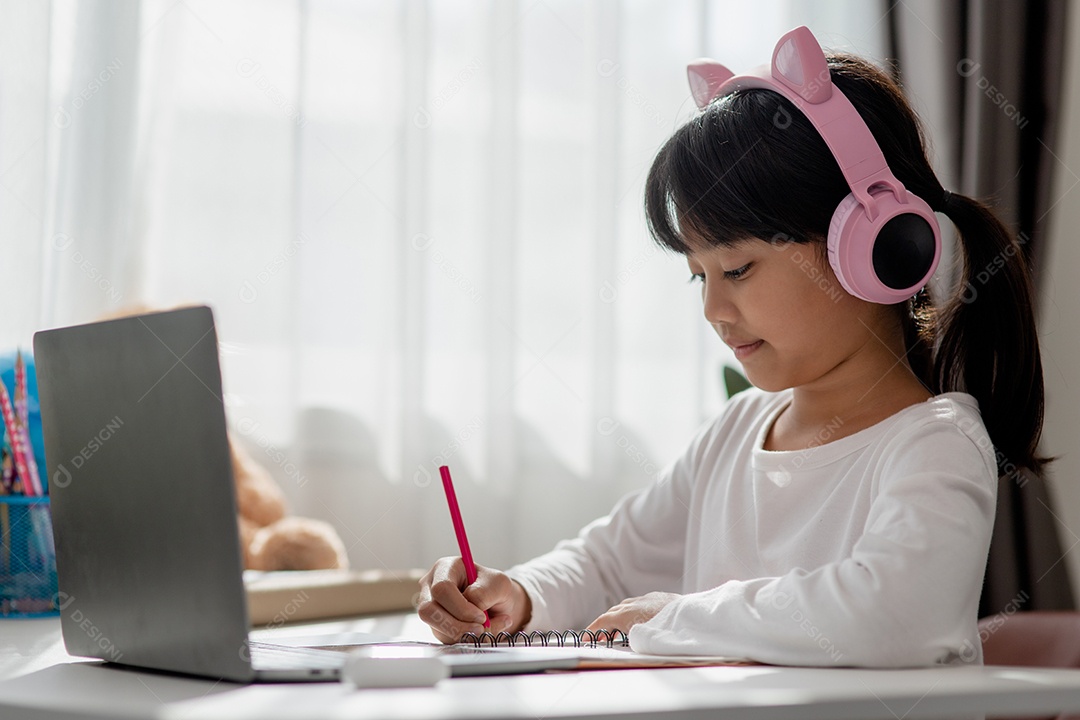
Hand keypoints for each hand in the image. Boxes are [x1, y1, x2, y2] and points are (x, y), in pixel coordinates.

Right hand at [417, 556, 531, 643]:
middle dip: (456, 625)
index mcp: (446, 567)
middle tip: (479, 629)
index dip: (461, 607)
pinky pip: (444, 638)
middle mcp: (432, 586)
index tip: (481, 616)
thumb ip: (484, 593)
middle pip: (428, 610)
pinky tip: (480, 632)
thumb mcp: (499, 584)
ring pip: (435, 627)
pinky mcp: (436, 625)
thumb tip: (471, 606)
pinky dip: (465, 639)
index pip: (442, 588)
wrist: (499, 604)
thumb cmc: (495, 588)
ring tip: (484, 630)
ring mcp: (432, 607)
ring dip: (462, 634)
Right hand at [585, 592, 680, 635]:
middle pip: (615, 612)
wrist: (693, 616)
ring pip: (628, 606)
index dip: (593, 629)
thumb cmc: (669, 630)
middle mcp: (635, 602)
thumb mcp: (645, 641)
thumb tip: (626, 643)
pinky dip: (635, 612)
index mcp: (627, 613)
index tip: (586, 636)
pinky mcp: (661, 597)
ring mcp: (649, 598)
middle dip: (606, 623)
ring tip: (620, 630)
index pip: (604, 620)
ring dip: (620, 617)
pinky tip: (641, 619)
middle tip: (601, 636)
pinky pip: (641, 603)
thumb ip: (632, 640)